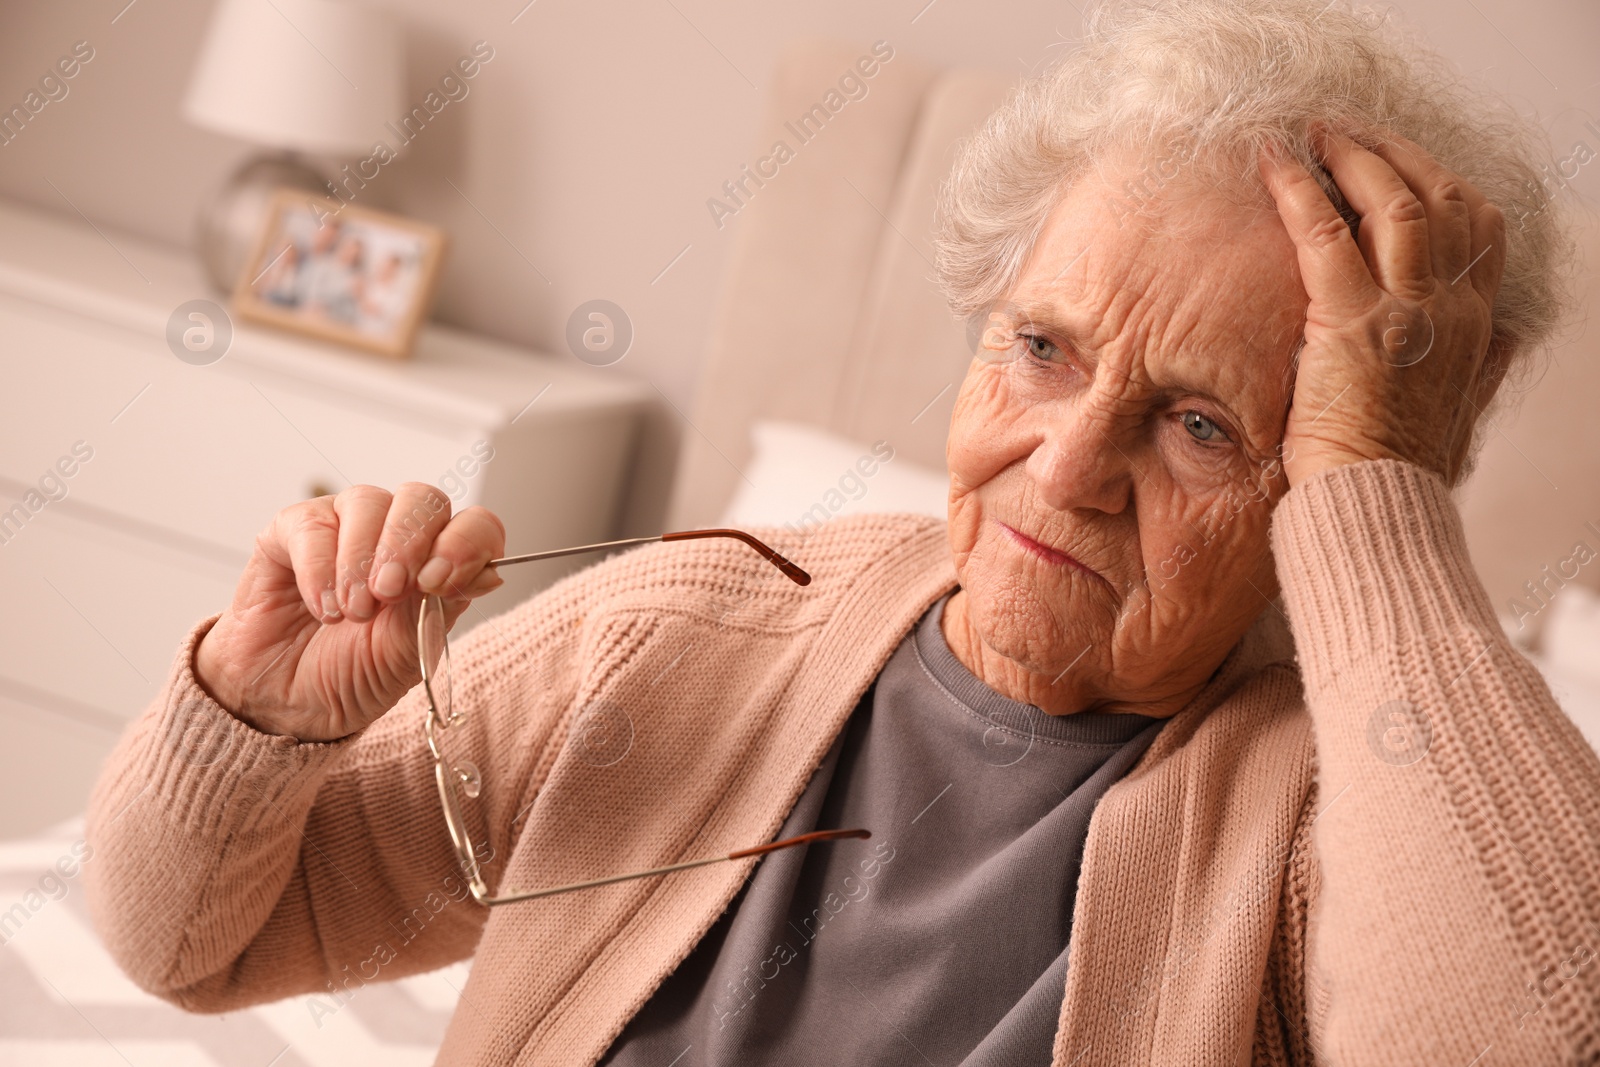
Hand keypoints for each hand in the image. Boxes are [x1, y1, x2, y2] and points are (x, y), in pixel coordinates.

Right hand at [194, 483, 505, 740]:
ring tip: (352, 612)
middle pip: (423, 498)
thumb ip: (443, 607)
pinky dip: (319, 569)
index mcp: (439, 561)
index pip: (475, 524)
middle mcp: (397, 534)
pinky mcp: (293, 530)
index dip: (465, 542)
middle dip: (407, 544)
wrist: (290, 702)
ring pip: (368, 501)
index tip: (440, 581)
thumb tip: (489, 574)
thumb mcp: (409, 653)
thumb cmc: (355, 675)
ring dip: (360, 560)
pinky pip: (313, 523)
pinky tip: (324, 609)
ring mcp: (345, 525)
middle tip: (389, 592)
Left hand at [1260, 130, 1507, 485]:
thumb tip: (1502, 345)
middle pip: (1438, 198)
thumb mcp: (1459, 412)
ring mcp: (1404, 311)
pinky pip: (1324, 234)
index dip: (1439, 181)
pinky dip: (1298, 190)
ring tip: (1312, 134)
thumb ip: (1482, 371)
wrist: (1375, 503)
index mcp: (1476, 325)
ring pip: (1389, 203)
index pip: (1479, 227)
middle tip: (1347, 131)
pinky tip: (1273, 164)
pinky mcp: (1351, 323)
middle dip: (1392, 154)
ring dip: (1349, 157)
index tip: (1402, 160)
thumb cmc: (1399, 470)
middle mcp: (1450, 307)